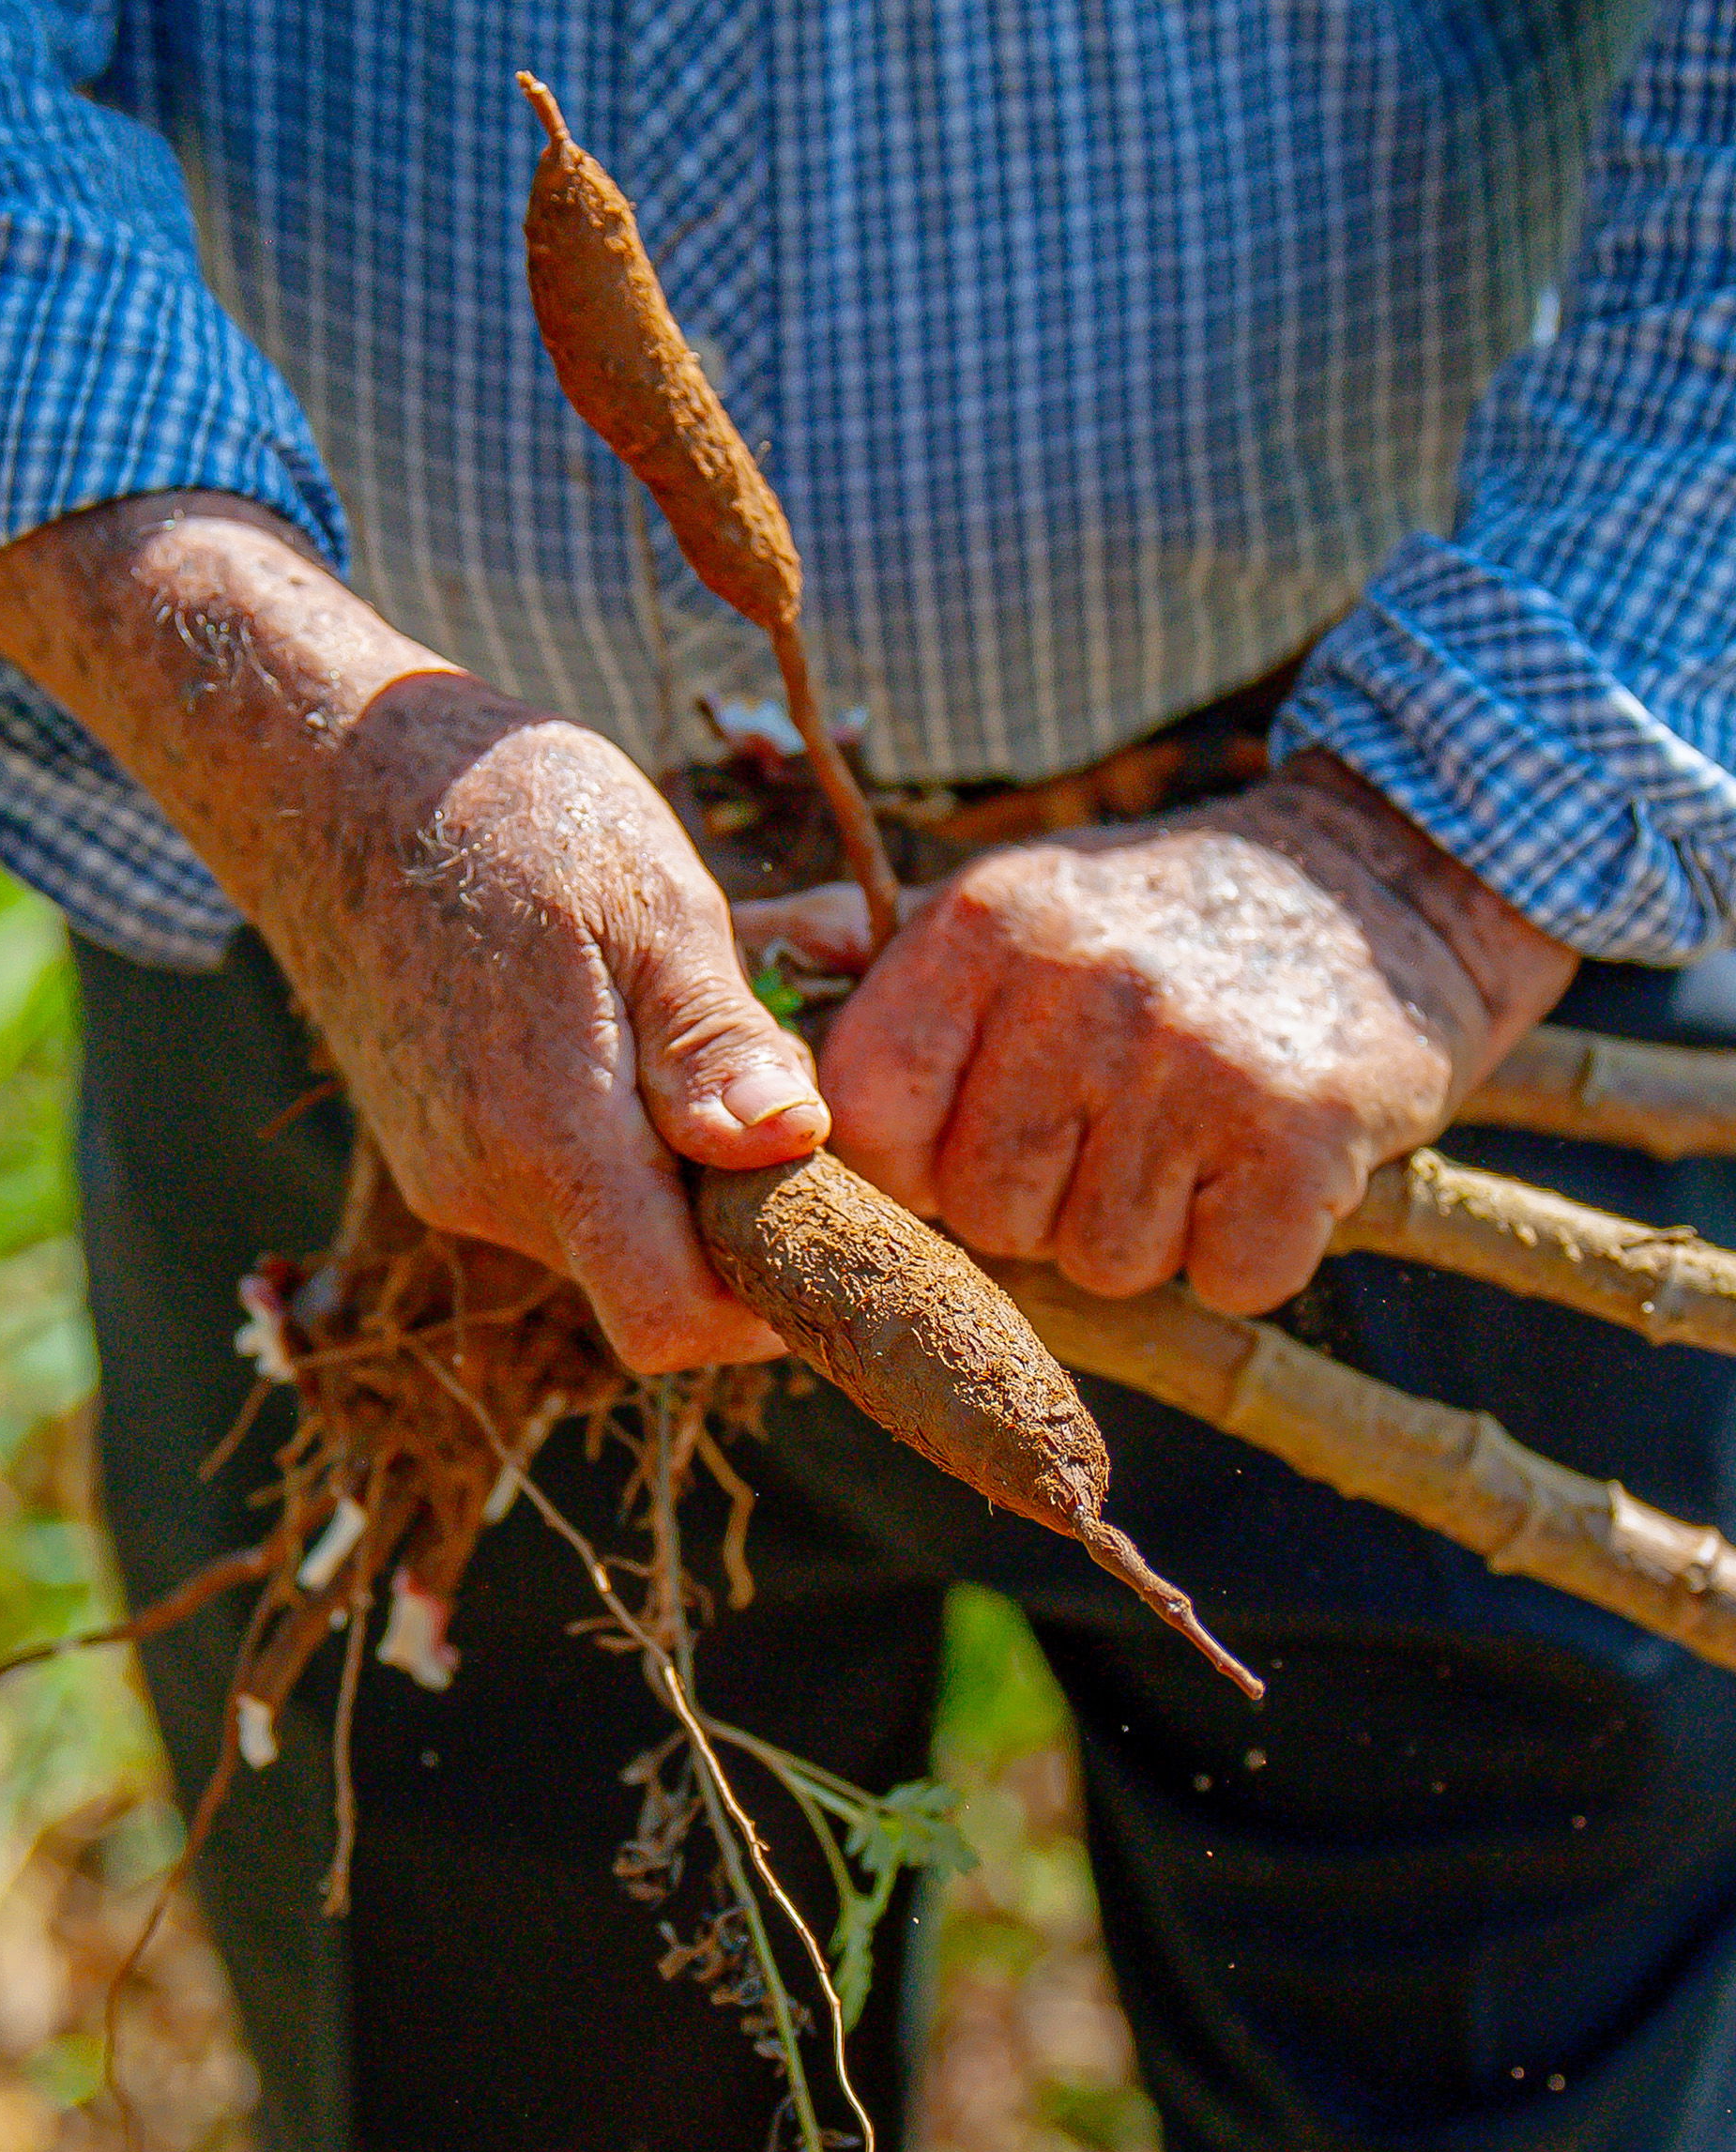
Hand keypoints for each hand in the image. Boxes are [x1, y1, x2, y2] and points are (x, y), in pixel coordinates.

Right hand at [0, 496, 826, 1370]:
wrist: (329, 775)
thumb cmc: (509, 816)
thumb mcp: (650, 900)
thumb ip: (716, 1039)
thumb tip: (790, 1142)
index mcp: (550, 1138)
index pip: (672, 1323)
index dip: (766, 1304)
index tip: (831, 1207)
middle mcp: (487, 1189)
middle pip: (657, 1277)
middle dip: (740, 1201)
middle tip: (789, 1063)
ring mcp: (452, 1179)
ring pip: (615, 1229)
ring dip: (684, 1155)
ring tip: (705, 1016)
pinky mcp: (437, 1153)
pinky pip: (563, 1182)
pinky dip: (623, 1130)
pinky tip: (631, 1022)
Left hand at [744, 757, 1574, 1313]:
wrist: (1388, 871)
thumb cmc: (1161, 926)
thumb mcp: (1016, 912)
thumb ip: (898, 1004)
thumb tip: (764, 1094)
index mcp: (982, 928)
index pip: (868, 1120)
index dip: (915, 1165)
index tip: (975, 1139)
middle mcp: (1078, 986)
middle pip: (988, 1215)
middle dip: (1045, 1202)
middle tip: (1117, 1123)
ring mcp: (1193, 1061)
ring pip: (1103, 1263)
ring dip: (1151, 1229)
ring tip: (1194, 1129)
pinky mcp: (1303, 1131)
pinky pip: (1226, 1280)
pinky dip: (1248, 1250)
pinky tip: (1263, 1160)